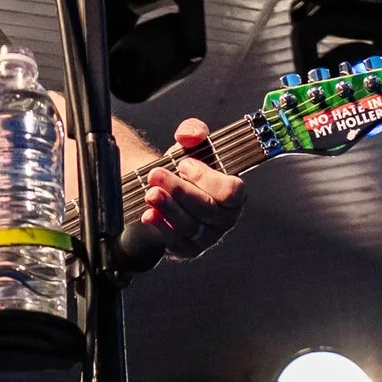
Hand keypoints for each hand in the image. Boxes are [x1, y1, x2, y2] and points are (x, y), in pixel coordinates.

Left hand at [137, 119, 245, 259]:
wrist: (160, 185)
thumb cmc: (181, 167)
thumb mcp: (190, 144)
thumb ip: (194, 131)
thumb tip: (190, 134)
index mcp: (234, 195)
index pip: (232, 192)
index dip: (208, 178)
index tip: (185, 164)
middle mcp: (223, 219)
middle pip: (207, 210)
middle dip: (180, 191)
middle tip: (156, 176)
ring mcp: (205, 237)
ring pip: (189, 226)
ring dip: (167, 209)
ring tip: (150, 193)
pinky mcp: (185, 250)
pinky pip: (174, 243)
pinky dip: (159, 229)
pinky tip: (147, 215)